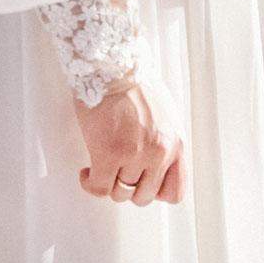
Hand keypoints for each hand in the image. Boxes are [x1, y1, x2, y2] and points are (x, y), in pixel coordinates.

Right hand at [74, 76, 185, 207]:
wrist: (113, 66)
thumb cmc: (136, 86)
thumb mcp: (166, 117)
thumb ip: (165, 144)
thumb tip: (155, 168)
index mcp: (176, 144)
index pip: (175, 192)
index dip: (156, 191)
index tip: (142, 181)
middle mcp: (159, 153)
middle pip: (144, 196)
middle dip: (129, 187)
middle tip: (117, 172)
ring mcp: (134, 155)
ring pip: (120, 194)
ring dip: (108, 183)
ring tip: (102, 167)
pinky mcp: (108, 154)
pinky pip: (98, 188)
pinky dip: (90, 184)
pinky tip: (87, 171)